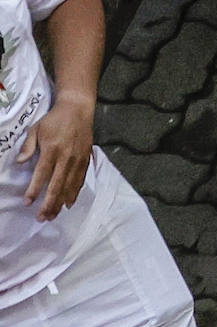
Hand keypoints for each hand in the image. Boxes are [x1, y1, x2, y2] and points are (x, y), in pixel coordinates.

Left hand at [18, 95, 93, 220]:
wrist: (78, 109)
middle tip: (42, 217)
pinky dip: (75, 192)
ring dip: (61, 202)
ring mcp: (78, 159)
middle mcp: (67, 156)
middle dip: (49, 203)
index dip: (35, 189)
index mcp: (53, 149)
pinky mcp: (86, 159)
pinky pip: (80, 179)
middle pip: (57, 184)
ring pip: (70, 185)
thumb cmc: (54, 119)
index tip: (28, 203)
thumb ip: (28, 146)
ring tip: (53, 215)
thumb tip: (20, 162)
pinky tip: (69, 203)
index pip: (42, 174)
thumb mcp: (36, 129)